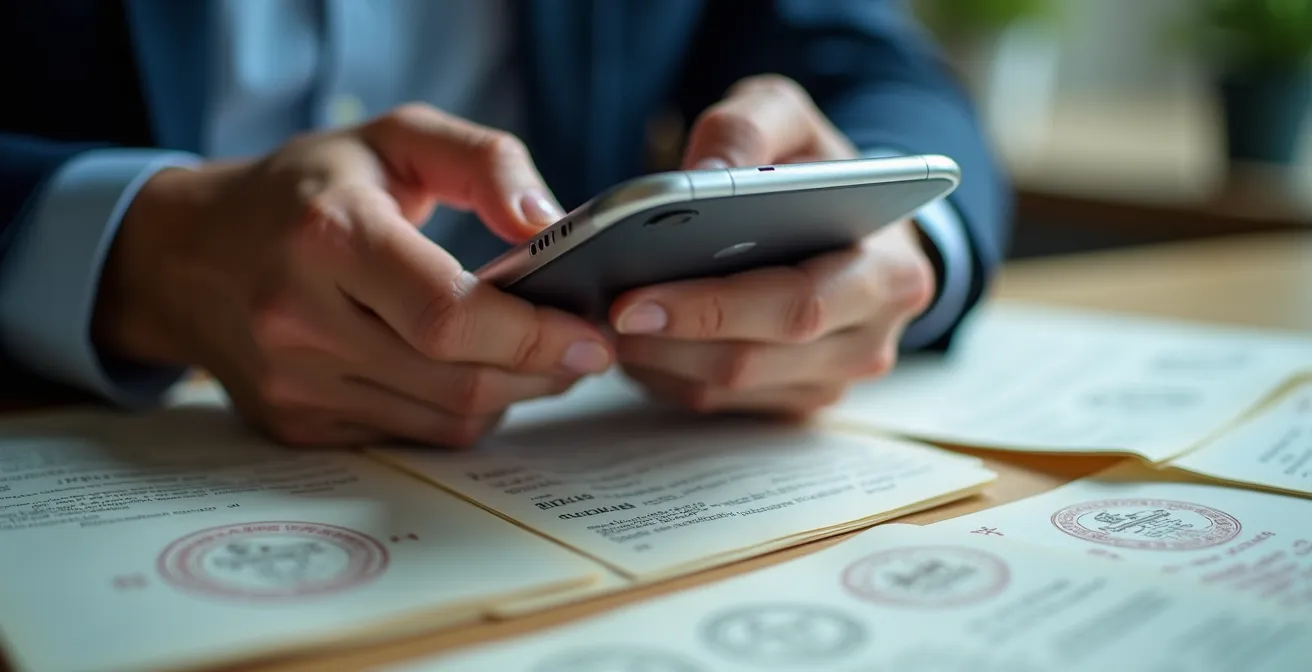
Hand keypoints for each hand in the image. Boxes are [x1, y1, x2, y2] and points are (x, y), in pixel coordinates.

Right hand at [93, 104, 613, 446]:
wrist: (186, 255)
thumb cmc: (305, 188)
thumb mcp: (394, 137)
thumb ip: (486, 162)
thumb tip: (549, 227)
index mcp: (329, 236)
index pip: (448, 314)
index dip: (534, 335)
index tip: (591, 335)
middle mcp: (301, 319)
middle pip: (457, 379)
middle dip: (540, 371)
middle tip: (582, 348)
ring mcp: (294, 383)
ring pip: (443, 419)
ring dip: (508, 396)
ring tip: (533, 357)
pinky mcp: (295, 424)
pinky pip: (410, 436)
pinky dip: (457, 411)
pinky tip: (468, 373)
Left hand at [611, 76, 936, 415]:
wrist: (853, 218)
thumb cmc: (816, 169)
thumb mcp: (789, 119)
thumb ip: (748, 129)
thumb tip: (696, 177)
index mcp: (888, 272)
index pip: (797, 305)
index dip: (712, 308)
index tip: (634, 296)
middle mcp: (869, 340)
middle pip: (753, 361)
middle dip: (668, 340)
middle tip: (605, 313)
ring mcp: (830, 381)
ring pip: (725, 391)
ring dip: (656, 361)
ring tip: (603, 322)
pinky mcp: (791, 401)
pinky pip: (714, 403)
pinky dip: (664, 373)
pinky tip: (631, 338)